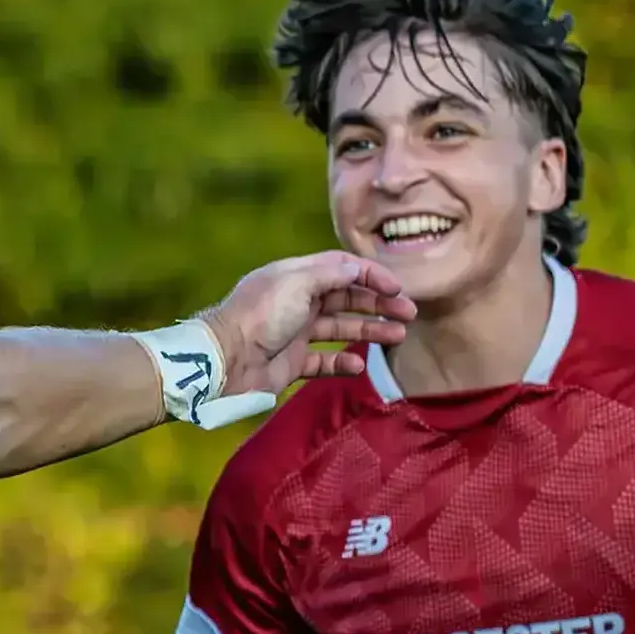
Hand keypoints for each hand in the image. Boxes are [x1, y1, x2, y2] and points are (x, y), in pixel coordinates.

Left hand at [207, 251, 415, 399]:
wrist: (225, 361)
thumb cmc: (259, 316)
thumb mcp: (296, 283)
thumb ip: (329, 275)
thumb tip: (357, 269)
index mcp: (297, 277)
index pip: (342, 269)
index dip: (372, 276)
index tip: (397, 288)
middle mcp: (298, 303)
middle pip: (347, 299)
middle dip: (379, 304)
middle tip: (409, 314)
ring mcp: (295, 334)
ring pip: (341, 329)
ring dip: (370, 330)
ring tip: (398, 336)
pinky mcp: (291, 363)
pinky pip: (324, 361)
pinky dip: (343, 362)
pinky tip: (359, 364)